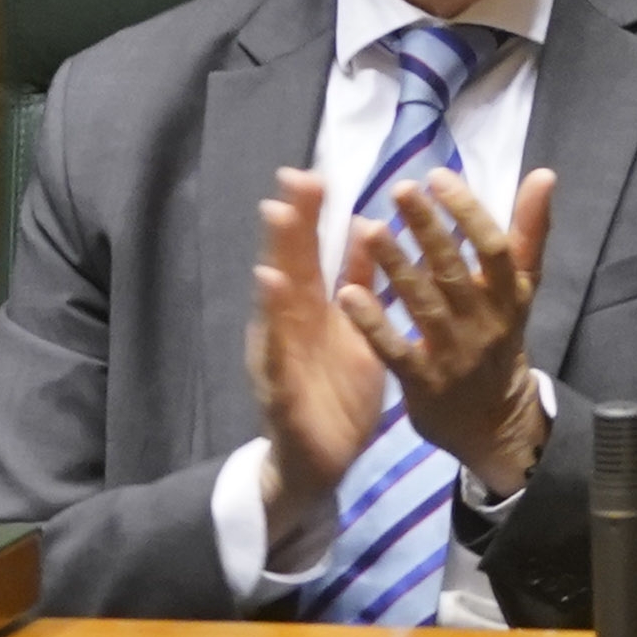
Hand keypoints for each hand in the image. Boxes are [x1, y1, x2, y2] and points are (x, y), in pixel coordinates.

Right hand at [247, 168, 392, 565]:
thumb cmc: (337, 391)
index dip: (312, 217)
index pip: (312, 255)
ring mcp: (281, 355)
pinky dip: (273, 324)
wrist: (319, 463)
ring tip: (276, 220)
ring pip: (277, 304)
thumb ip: (359, 282)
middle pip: (290, 267)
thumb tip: (366, 225)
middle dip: (290, 225)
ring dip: (276, 260)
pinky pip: (278, 355)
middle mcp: (292, 324)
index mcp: (315, 310)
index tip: (315, 173)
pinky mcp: (281, 390)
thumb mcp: (356, 332)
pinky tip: (271, 293)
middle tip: (291, 179)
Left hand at [344, 167, 555, 490]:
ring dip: (397, 267)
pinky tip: (348, 293)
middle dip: (429, 229)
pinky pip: (396, 351)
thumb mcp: (521, 289)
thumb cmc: (500, 339)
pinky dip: (373, 324)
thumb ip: (528, 232)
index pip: (494, 249)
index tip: (438, 176)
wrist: (494, 423)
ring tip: (369, 229)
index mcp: (509, 296)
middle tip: (400, 190)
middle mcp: (484, 323)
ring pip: (424, 306)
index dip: (468, 212)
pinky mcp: (423, 383)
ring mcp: (453, 355)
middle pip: (455, 271)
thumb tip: (545, 174)